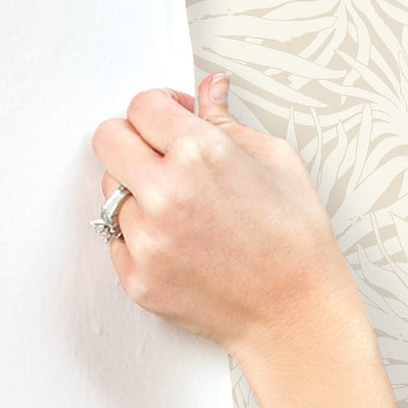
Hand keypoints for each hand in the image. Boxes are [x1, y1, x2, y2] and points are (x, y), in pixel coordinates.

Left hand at [91, 73, 361, 363]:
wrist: (298, 316)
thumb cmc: (298, 246)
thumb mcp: (280, 164)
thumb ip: (230, 123)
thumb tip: (210, 90)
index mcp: (202, 153)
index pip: (141, 106)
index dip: (159, 110)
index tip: (171, 121)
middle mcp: (166, 193)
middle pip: (108, 140)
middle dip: (134, 142)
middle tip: (163, 159)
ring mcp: (147, 240)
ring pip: (112, 193)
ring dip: (139, 195)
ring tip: (184, 214)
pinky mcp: (138, 278)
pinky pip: (117, 240)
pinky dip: (142, 238)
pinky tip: (182, 246)